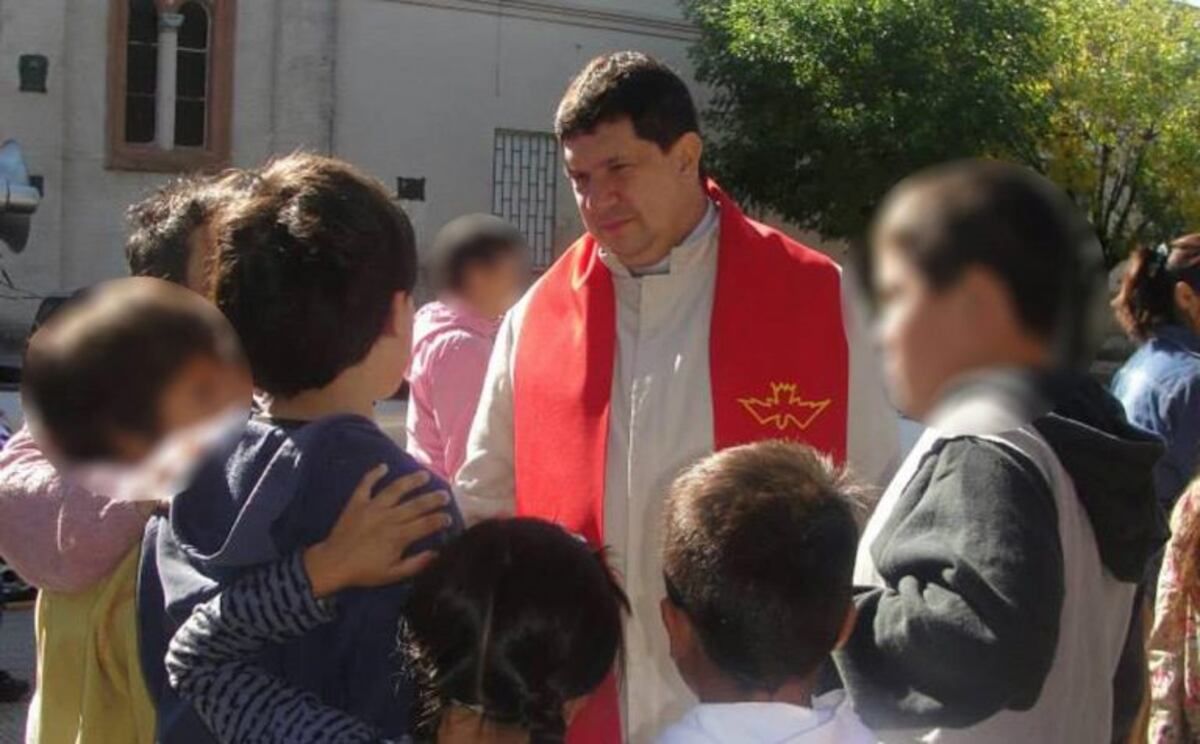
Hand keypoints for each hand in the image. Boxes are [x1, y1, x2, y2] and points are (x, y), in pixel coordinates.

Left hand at [303, 465, 452, 597]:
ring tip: (424, 475)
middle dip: (433, 499)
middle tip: (445, 494)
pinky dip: (374, 474)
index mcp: (399, 536)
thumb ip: (416, 563)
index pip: (426, 524)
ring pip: (396, 489)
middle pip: (416, 505)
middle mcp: (389, 517)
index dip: (440, 519)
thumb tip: (436, 554)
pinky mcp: (357, 502)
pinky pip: (366, 484)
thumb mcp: (393, 574)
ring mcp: (372, 507)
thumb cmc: (364, 571)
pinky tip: (384, 466)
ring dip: (411, 481)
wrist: (333, 563)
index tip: (449, 516)